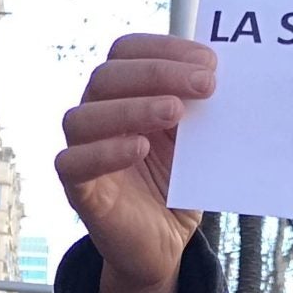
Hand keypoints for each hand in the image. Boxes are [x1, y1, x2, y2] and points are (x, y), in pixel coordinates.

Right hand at [55, 35, 217, 292]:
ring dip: (132, 108)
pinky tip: (139, 148)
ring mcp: (82, 152)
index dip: (164, 48)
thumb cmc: (178, 184)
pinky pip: (72, 164)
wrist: (165, 244)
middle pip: (106, 76)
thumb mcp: (195, 138)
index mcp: (123, 94)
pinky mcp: (79, 191)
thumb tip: (220, 73)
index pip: (126, 52)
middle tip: (206, 84)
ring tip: (175, 112)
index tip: (209, 61)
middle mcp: (96, 116)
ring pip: (83, 117)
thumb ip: (198, 106)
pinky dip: (104, 152)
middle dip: (158, 73)